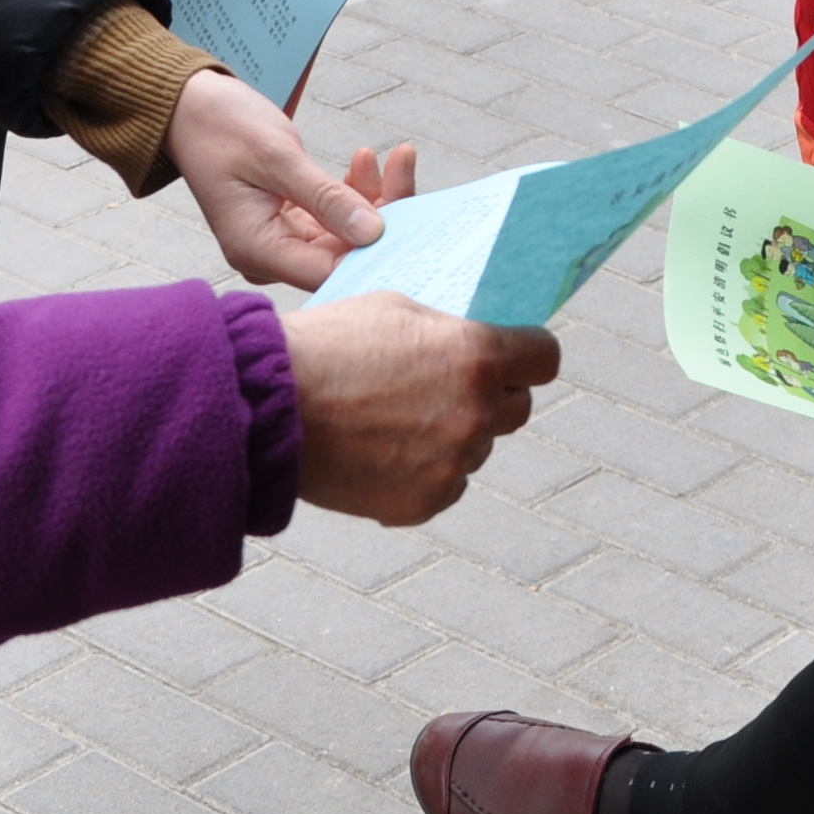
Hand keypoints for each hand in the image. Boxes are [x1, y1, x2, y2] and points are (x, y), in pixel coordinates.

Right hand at [171, 70, 407, 286]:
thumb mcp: (277, 157)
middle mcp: (268, 255)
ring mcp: (279, 240)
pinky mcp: (289, 223)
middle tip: (402, 164)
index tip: (410, 215)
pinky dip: (354, 193)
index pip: (329, 272)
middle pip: (343, 255)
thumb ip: (325, 197)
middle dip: (383, 214)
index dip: (374, 251)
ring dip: (373, 198)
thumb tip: (374, 233)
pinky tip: (363, 161)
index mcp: (257, 250)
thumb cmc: (220, 126)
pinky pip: (334, 220)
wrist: (189, 107)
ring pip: (345, 236)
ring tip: (391, 154)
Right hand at [284, 295, 555, 523]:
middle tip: (446, 387)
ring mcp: (451, 465)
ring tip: (397, 419)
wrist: (268, 408)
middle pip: (516, 409)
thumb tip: (478, 342)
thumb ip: (450, 331)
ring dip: (454, 435)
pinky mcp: (423, 503)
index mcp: (477, 357)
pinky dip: (426, 471)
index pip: (544, 359)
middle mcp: (474, 414)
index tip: (516, 358)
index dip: (529, 356)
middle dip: (491, 396)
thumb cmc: (328, 347)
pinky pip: (447, 484)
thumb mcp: (398, 309)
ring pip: (477, 448)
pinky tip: (384, 451)